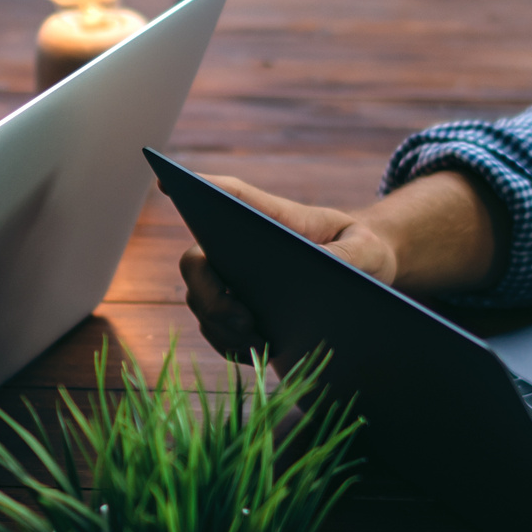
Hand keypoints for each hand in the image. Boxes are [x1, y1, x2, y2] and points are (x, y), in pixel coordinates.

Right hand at [173, 175, 397, 358]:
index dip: (194, 188)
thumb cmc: (363, 250)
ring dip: (219, 327)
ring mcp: (234, 281)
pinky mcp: (239, 312)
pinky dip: (230, 344)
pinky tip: (257, 351)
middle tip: (243, 319)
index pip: (228, 196)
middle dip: (208, 294)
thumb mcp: (366, 250)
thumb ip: (347, 256)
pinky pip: (217, 331)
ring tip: (257, 342)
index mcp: (271, 218)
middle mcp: (239, 247)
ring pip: (200, 302)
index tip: (165, 180)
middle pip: (196, 263)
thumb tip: (322, 268)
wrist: (363, 278)